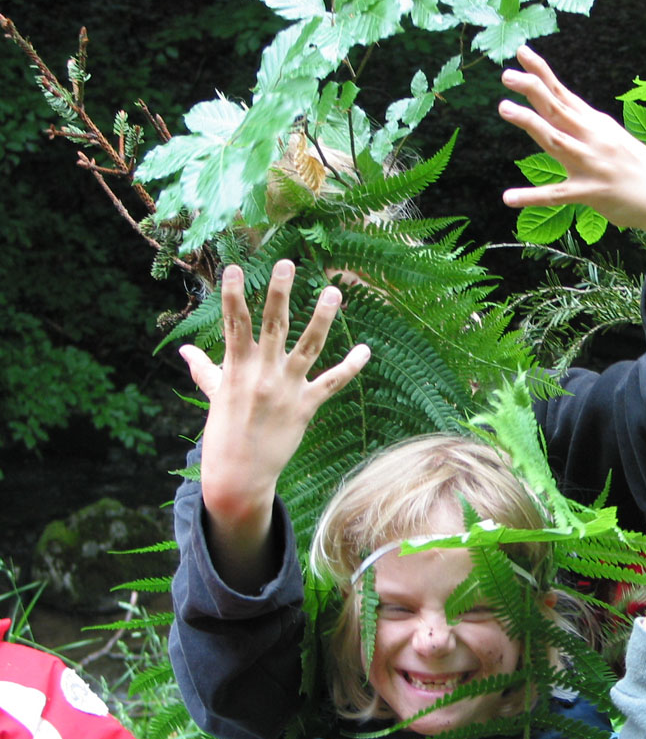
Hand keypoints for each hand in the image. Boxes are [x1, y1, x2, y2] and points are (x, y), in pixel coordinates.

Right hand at [179, 259, 369, 589]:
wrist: (238, 475)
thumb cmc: (223, 434)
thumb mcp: (213, 398)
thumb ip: (205, 370)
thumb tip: (185, 351)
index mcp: (236, 369)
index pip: (233, 324)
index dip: (231, 294)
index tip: (233, 267)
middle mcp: (262, 374)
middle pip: (272, 326)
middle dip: (279, 293)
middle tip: (286, 263)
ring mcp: (285, 389)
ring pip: (307, 346)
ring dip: (322, 318)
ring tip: (334, 292)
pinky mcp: (305, 407)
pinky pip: (331, 382)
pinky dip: (350, 367)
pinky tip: (365, 350)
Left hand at [499, 46, 645, 328]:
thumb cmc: (637, 168)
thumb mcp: (613, 139)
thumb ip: (587, 126)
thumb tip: (565, 110)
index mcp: (597, 124)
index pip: (564, 94)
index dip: (542, 73)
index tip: (521, 52)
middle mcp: (593, 138)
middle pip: (557, 108)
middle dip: (532, 88)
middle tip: (507, 74)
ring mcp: (592, 164)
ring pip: (555, 139)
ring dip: (530, 122)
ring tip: (504, 107)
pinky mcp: (591, 192)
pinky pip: (556, 194)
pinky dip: (532, 196)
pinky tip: (509, 197)